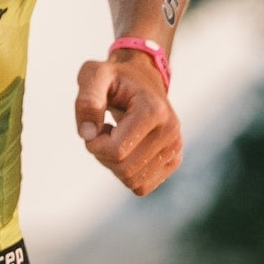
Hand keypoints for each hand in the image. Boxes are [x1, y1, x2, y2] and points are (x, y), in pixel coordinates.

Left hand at [75, 50, 181, 196]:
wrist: (142, 79)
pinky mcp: (173, 160)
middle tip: (104, 131)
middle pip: (124, 169)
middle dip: (103, 155)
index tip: (95, 125)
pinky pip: (142, 186)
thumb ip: (87, 100)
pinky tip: (128, 150)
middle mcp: (171, 131)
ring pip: (132, 181)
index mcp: (154, 110)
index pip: (116, 151)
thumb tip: (87, 135)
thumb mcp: (94, 76)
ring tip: (117, 137)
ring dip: (113, 164)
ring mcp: (176, 148)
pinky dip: (126, 173)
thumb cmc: (115, 78)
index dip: (94, 143)